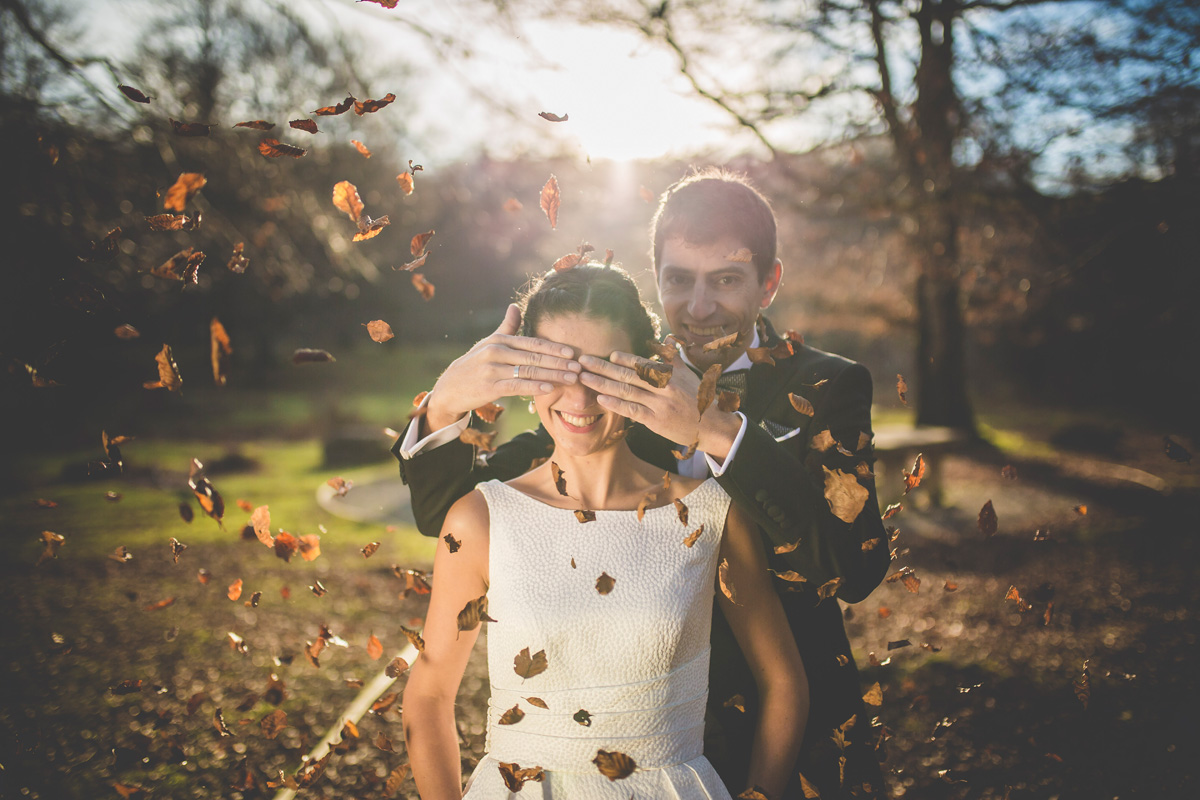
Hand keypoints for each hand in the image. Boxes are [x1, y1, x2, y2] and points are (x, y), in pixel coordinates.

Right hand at [423, 304, 580, 431]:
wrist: (450, 387)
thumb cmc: (474, 364)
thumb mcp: (489, 343)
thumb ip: (506, 327)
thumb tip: (515, 306)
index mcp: (500, 340)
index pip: (532, 343)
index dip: (554, 347)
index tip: (572, 352)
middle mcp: (496, 352)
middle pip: (534, 356)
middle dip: (559, 362)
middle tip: (579, 366)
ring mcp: (492, 369)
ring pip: (529, 371)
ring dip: (553, 375)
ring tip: (571, 379)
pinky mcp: (489, 387)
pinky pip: (516, 386)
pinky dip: (534, 387)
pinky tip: (549, 389)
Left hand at [578, 351, 741, 459]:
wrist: (712, 425)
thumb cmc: (698, 397)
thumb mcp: (688, 373)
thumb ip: (673, 356)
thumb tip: (666, 337)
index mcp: (671, 373)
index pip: (643, 363)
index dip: (624, 359)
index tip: (607, 354)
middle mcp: (664, 387)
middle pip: (628, 375)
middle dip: (603, 367)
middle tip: (583, 361)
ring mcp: (659, 405)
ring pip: (626, 392)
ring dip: (602, 384)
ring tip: (584, 378)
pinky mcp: (656, 421)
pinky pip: (632, 411)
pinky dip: (615, 405)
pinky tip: (600, 399)